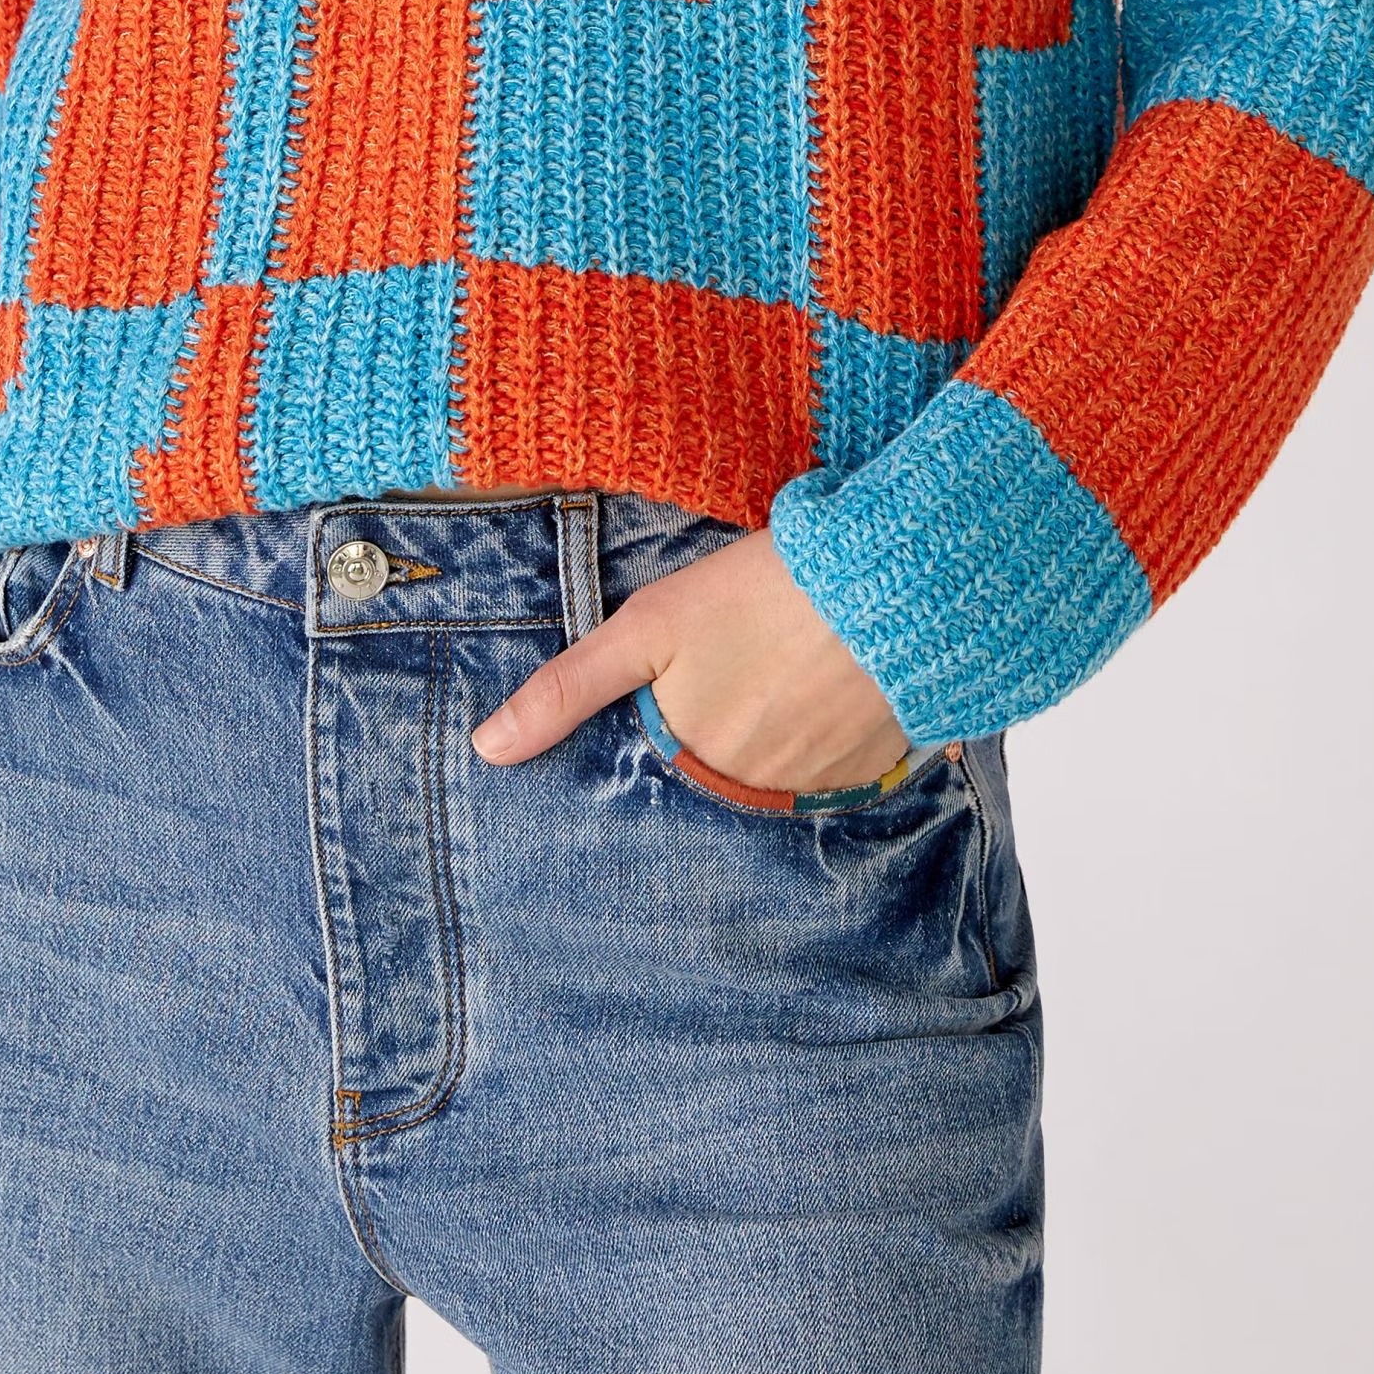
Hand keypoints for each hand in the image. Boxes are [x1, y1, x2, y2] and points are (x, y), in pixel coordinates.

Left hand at [471, 527, 909, 796]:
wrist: (885, 578)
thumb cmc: (755, 594)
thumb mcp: (647, 627)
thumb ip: (568, 691)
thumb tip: (488, 750)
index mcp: (696, 764)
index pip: (665, 768)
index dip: (673, 722)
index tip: (690, 687)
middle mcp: (757, 794)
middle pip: (722, 771)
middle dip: (725, 726)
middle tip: (745, 663)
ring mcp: (820, 787)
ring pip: (779, 766)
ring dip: (777, 729)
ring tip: (785, 662)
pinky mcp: (874, 768)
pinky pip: (836, 765)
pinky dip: (827, 731)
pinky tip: (828, 678)